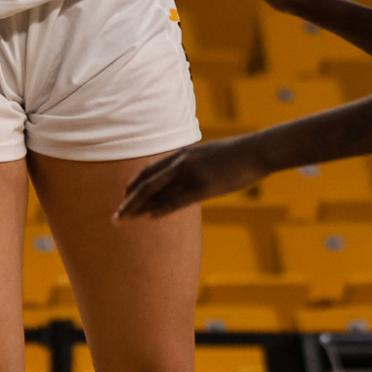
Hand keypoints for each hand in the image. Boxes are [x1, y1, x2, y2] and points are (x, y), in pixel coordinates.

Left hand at [116, 137, 267, 219]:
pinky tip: (149, 218)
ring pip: (156, 192)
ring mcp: (191, 173)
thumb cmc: (237, 154)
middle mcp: (181, 162)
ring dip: (138, 207)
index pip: (150, 171)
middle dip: (129, 201)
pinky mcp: (204, 185)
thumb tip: (186, 175)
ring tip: (124, 220)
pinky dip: (161, 209)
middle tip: (115, 216)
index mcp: (182, 154)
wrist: (256, 151)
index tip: (124, 198)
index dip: (134, 186)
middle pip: (146, 183)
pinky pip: (177, 199)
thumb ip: (194, 164)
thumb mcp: (210, 156)